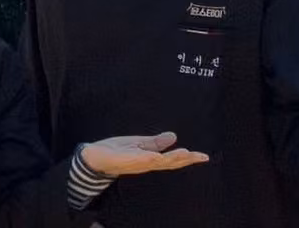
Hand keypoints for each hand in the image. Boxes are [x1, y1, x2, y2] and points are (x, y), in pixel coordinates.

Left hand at [79, 133, 209, 176]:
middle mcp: (146, 163)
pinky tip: (159, 156)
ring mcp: (137, 163)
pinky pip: (140, 160)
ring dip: (172, 159)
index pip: (172, 159)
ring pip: (158, 162)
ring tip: (187, 154)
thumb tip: (174, 137)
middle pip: (169, 163)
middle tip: (202, 157)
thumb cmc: (115, 151)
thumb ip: (156, 142)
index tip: (204, 156)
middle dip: (186, 160)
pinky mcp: (126, 160)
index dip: (188, 158)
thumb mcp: (138, 143)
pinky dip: (151, 158)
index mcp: (150, 158)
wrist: (94, 156)